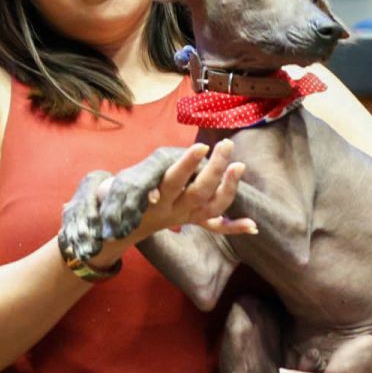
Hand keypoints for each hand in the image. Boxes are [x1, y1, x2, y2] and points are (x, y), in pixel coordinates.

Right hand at [92, 141, 254, 263]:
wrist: (118, 224)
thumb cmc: (119, 192)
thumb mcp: (120, 185)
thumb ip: (140, 183)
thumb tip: (154, 194)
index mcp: (156, 199)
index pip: (173, 179)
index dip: (187, 164)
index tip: (202, 146)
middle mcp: (174, 210)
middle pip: (199, 191)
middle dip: (215, 168)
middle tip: (226, 145)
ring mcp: (186, 217)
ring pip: (212, 206)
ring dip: (229, 188)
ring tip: (239, 166)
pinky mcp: (192, 220)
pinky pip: (214, 226)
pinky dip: (233, 227)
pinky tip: (252, 226)